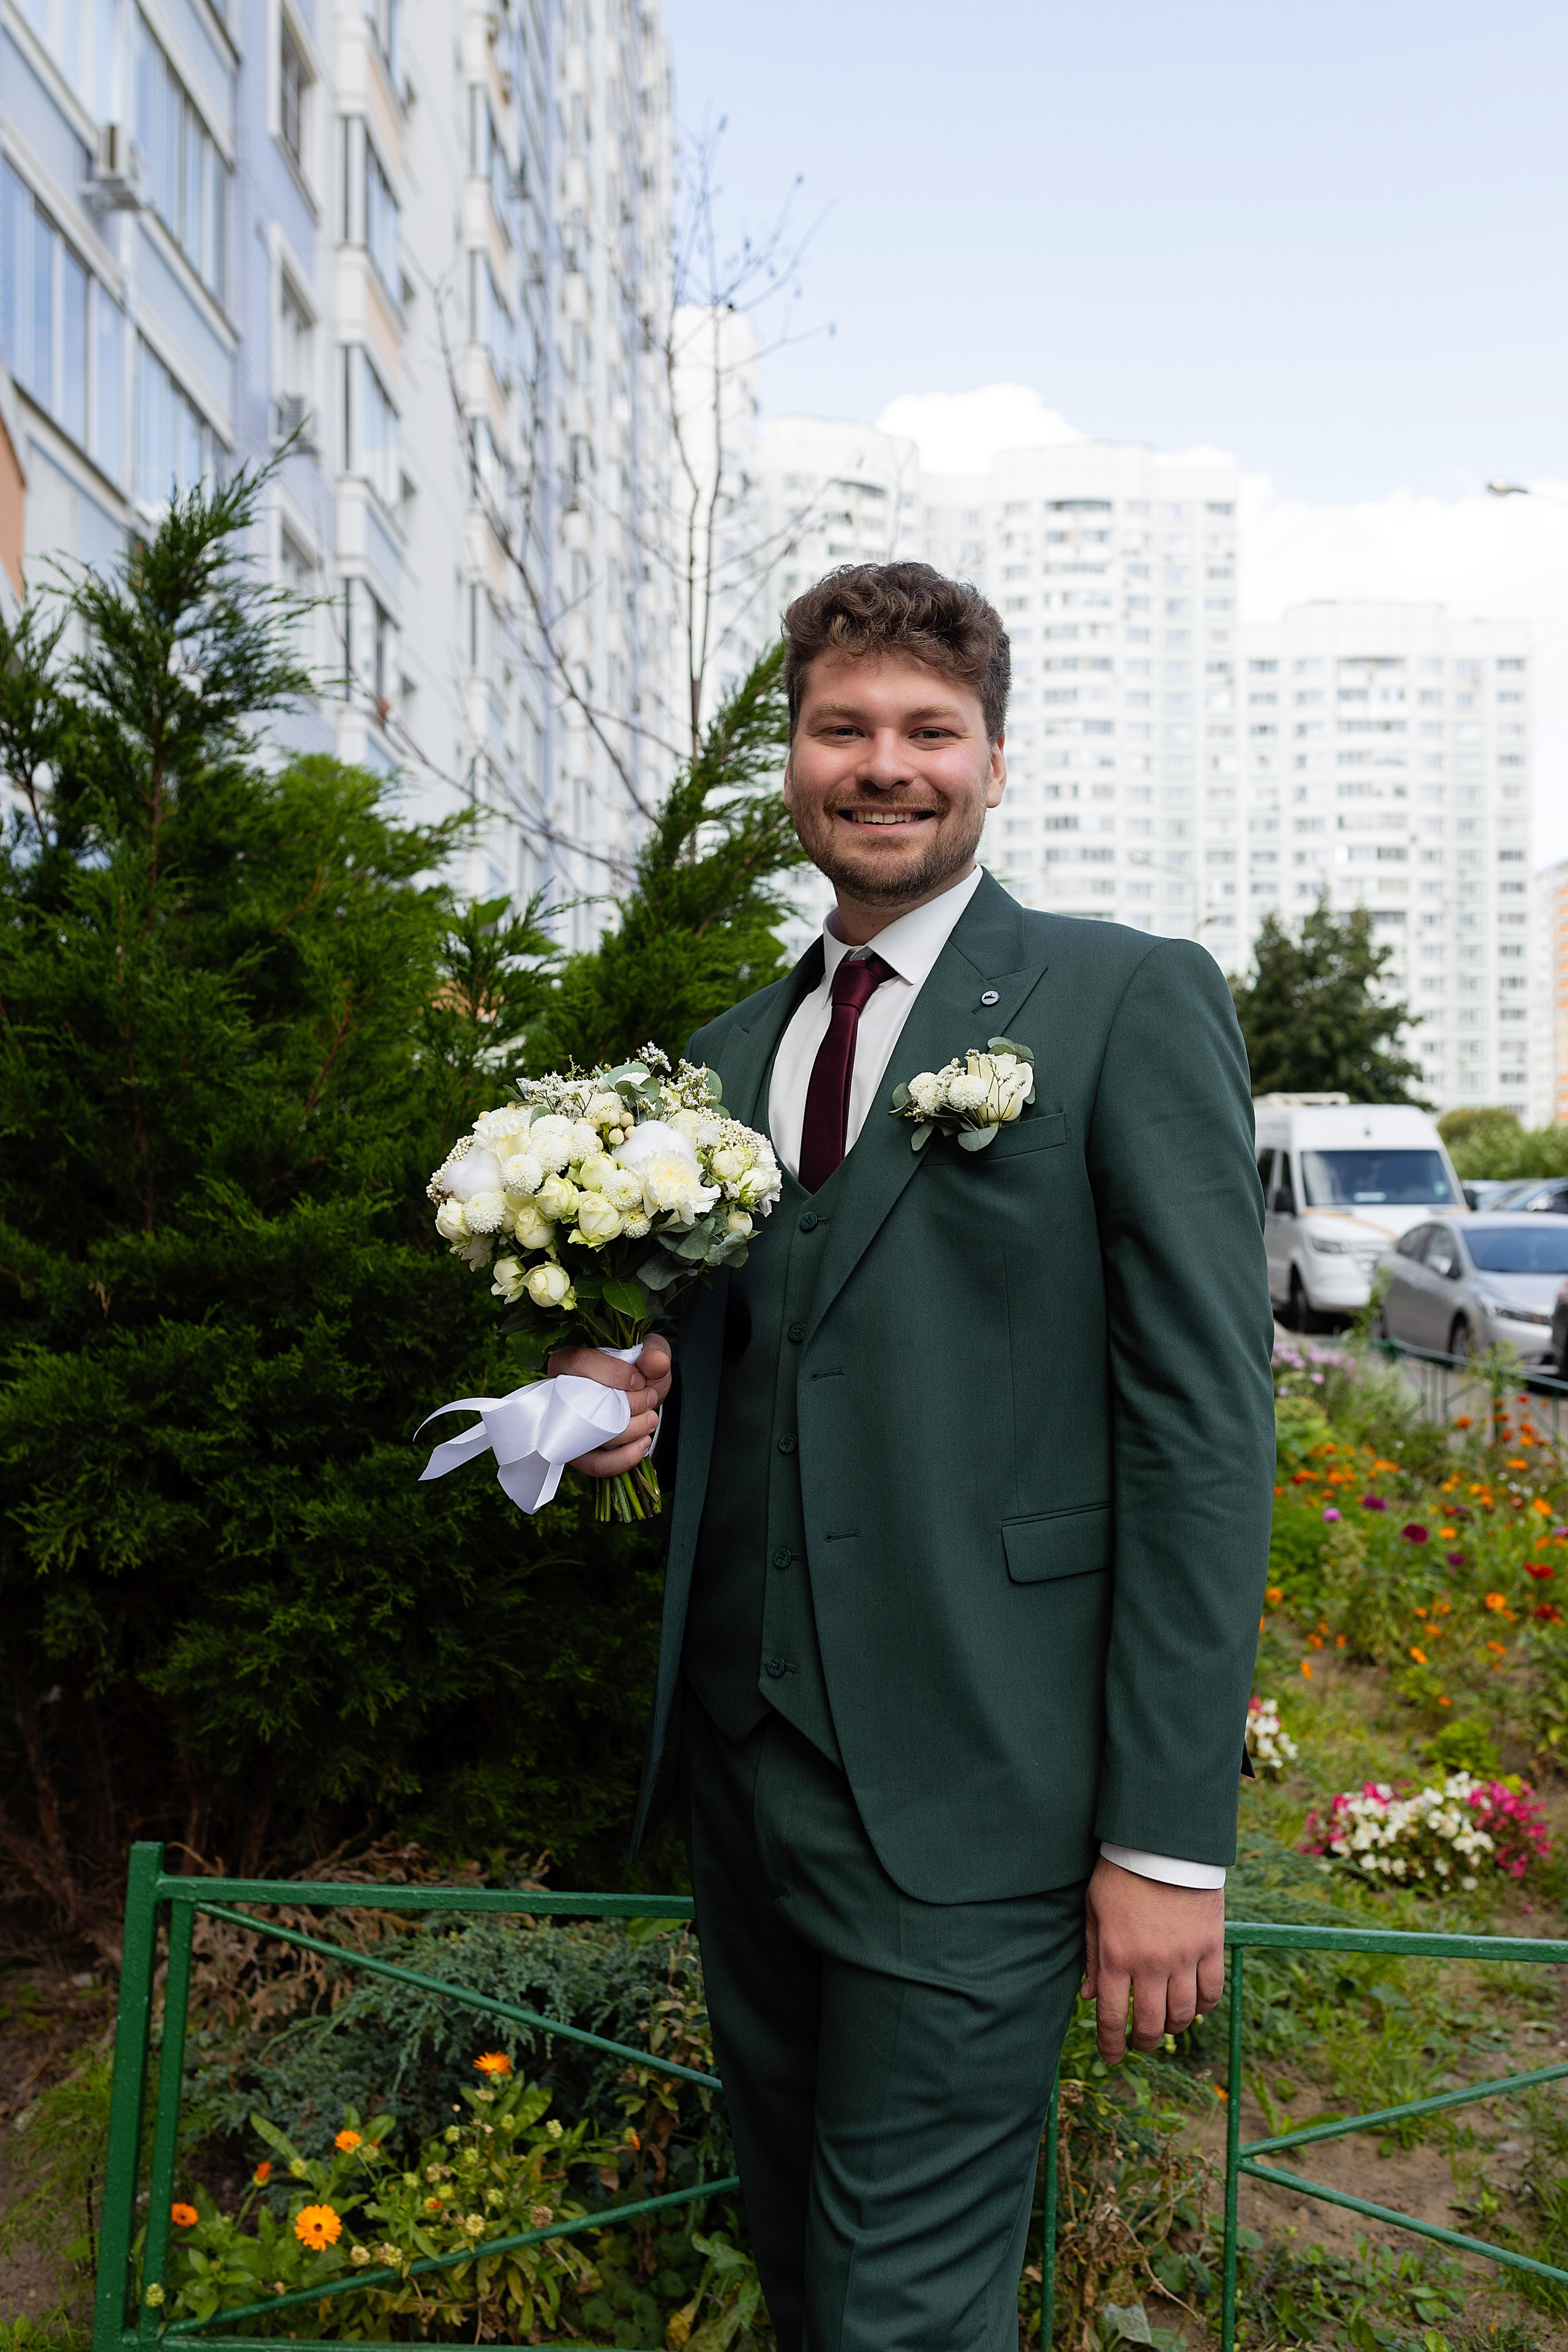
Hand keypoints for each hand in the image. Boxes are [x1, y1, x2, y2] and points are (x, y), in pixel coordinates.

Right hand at [547, 1336, 672, 1478]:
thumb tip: (654, 1361)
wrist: (642, 1396)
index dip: (612, 1373)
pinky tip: (643, 1443)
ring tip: (651, 1419)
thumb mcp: (651, 1354)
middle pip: (584, 1404)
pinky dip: (623, 1459)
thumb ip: (655, 1352)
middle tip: (650, 1399)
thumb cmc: (639, 1372)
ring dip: (630, 1430)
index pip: (579, 1362)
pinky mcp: (580, 1452)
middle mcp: (559, 1395)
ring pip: (592, 1437)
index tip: (640, 1381)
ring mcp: (567, 1427)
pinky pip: (595, 1464)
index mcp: (568, 1362)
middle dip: (627, 1406)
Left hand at [1082, 1857, 1224, 2062]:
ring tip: (1166, 2025)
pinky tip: (1194, 2004)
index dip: (1112, 2044)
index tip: (1112, 2057)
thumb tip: (1089, 1998)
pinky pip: (1212, 1992)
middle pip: (1151, 2024)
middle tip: (1139, 2043)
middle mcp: (1151, 1964)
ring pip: (1183, 2015)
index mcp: (1117, 1956)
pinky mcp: (1211, 1946)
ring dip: (1173, 2027)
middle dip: (1143, 2042)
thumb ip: (1094, 1957)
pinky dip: (1203, 2006)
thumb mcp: (1095, 1912)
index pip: (1114, 2017)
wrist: (1163, 1844)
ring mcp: (1184, 1957)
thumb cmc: (1121, 1874)